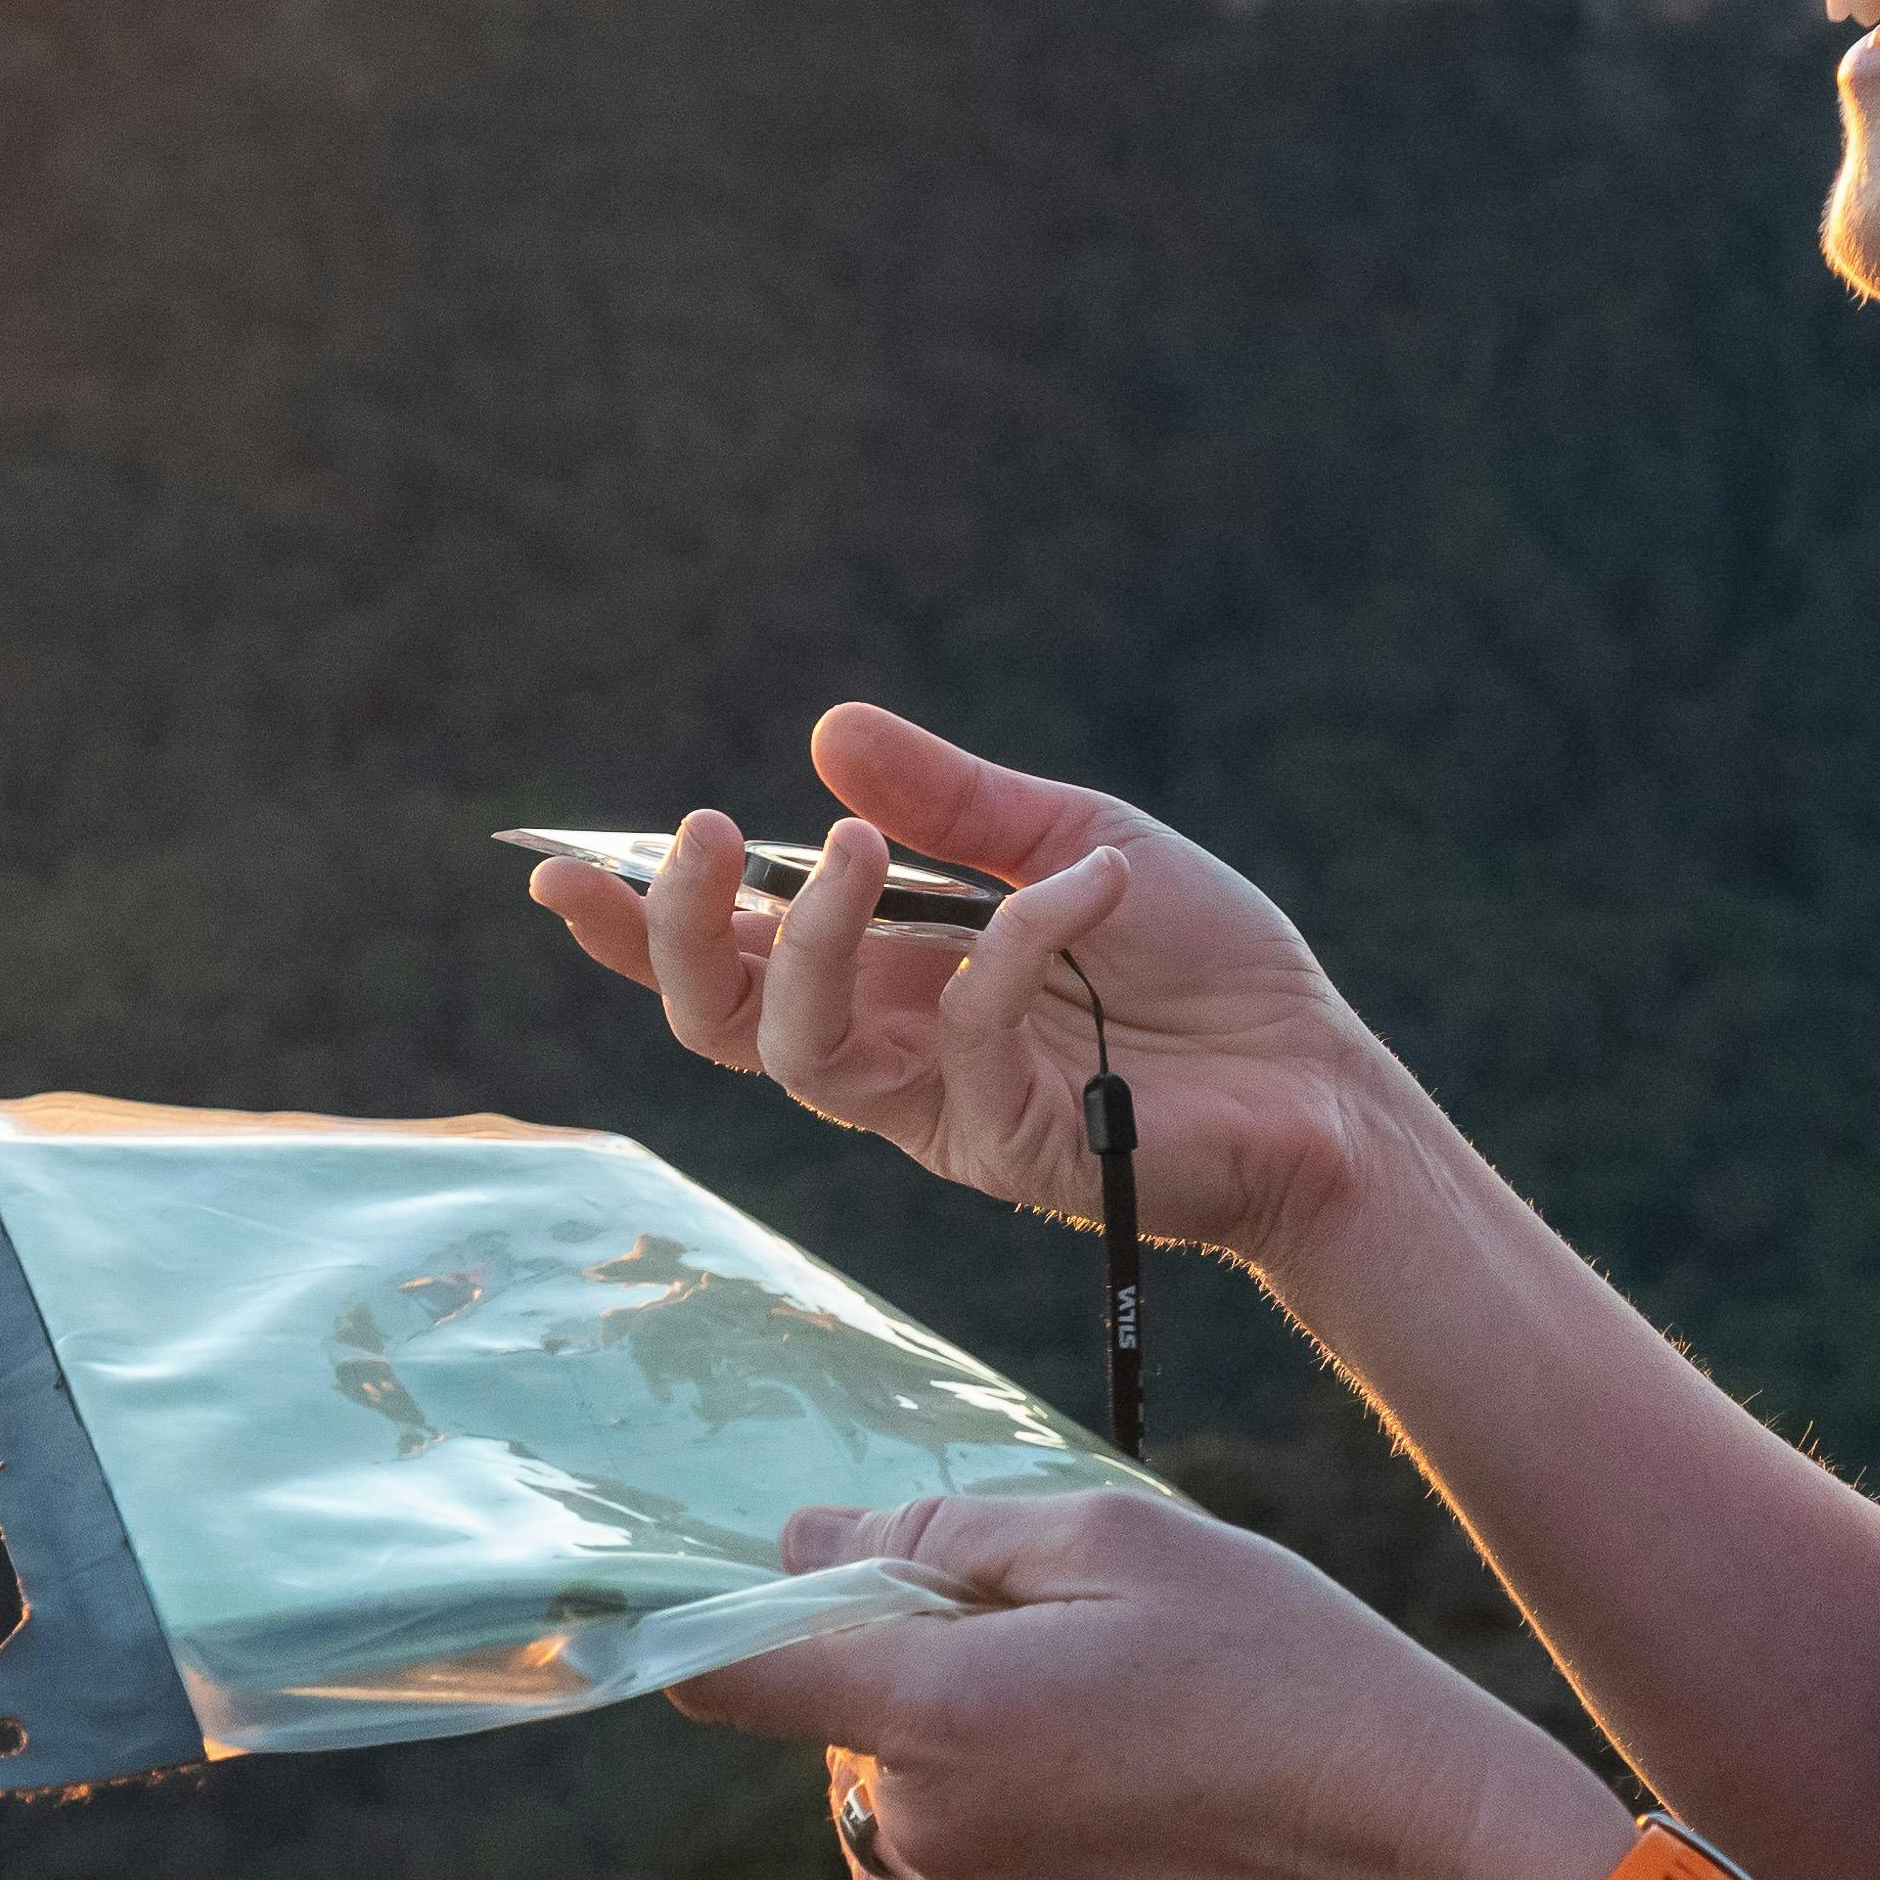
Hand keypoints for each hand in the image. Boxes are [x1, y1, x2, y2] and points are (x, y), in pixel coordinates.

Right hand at [523, 702, 1425, 1284]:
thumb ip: (952, 800)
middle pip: (724, 1023)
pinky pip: (974, 1031)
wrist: (1322, 1079)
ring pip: (804, 1055)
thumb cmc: (1201, 967)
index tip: (556, 871)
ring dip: (812, 943)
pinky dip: (1026, 940)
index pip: (732, 962)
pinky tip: (1093, 885)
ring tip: (858, 853)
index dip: (636, 928)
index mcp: (888, 976)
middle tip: (698, 839)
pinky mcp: (1017, 1145)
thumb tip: (827, 734)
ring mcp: (946, 1108)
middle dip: (682, 935)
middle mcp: (895, 1050)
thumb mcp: (1071, 842)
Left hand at [684, 1490, 1635, 1879]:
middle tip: (1046, 1650)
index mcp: (942, 1713)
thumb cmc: (1276, 1659)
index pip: (736, 1680)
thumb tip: (805, 1538)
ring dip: (938, 1771)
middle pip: (832, 1740)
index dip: (717, 1630)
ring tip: (1084, 1735)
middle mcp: (933, 1833)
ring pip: (883, 1820)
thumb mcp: (1121, 1538)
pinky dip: (980, 1846)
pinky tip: (1092, 1807)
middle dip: (899, 1682)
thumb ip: (942, 1532)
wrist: (1401, 1835)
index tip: (742, 1605)